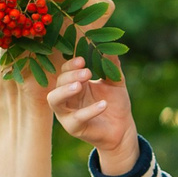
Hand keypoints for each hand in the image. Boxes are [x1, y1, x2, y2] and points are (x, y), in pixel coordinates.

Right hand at [48, 53, 137, 175]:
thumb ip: (112, 66)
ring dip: (65, 91)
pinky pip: (76, 118)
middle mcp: (66, 98)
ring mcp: (66, 114)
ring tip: (80, 85)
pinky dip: (89, 111)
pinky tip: (103, 104)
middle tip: (87, 72)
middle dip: (70, 76)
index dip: (71, 64)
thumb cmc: (115, 104)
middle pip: (57, 83)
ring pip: (54, 100)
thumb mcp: (115, 82)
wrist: (123, 128)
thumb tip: (110, 47)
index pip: (64, 71)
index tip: (83, 59)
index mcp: (73, 84)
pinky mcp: (73, 128)